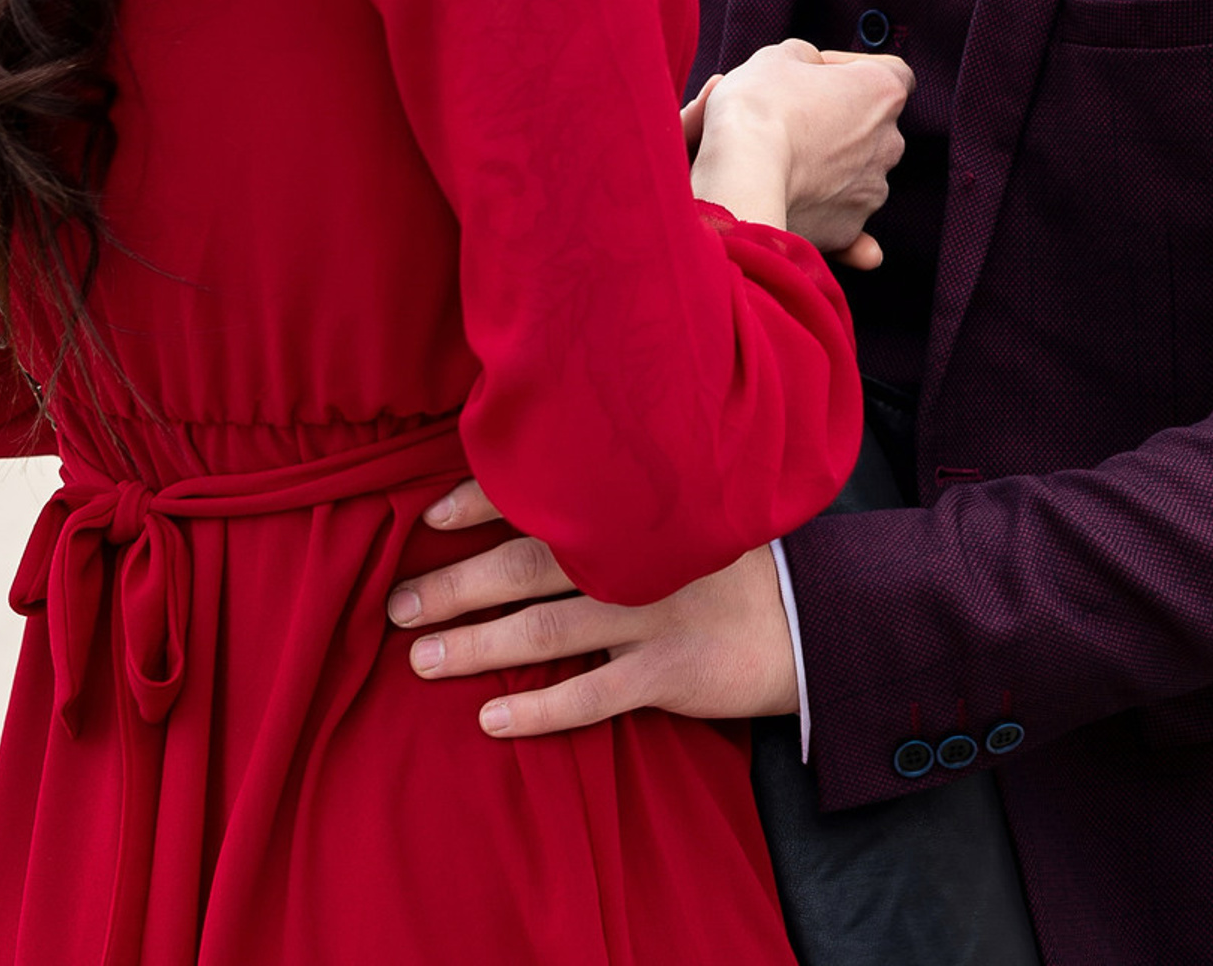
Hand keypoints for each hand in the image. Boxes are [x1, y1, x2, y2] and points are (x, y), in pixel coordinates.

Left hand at [389, 478, 796, 734]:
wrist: (815, 620)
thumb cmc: (733, 568)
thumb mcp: (688, 514)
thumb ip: (624, 509)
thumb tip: (538, 497)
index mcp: (637, 511)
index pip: (548, 495)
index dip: (482, 501)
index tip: (428, 516)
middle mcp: (638, 556)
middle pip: (528, 565)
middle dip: (457, 584)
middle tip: (398, 605)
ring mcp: (654, 613)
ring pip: (548, 629)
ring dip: (478, 644)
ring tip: (421, 660)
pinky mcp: (671, 671)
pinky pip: (593, 693)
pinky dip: (539, 707)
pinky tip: (492, 717)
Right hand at [691, 40, 908, 267]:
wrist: (743, 179)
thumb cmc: (759, 110)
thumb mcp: (776, 57)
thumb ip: (805, 57)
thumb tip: (808, 68)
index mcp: (881, 92)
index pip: (892, 72)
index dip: (853, 69)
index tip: (818, 73)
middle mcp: (889, 142)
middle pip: (871, 125)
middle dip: (838, 119)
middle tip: (795, 116)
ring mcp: (872, 189)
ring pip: (856, 171)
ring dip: (829, 164)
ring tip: (785, 158)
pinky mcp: (850, 228)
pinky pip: (843, 215)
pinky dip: (827, 210)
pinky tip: (802, 203)